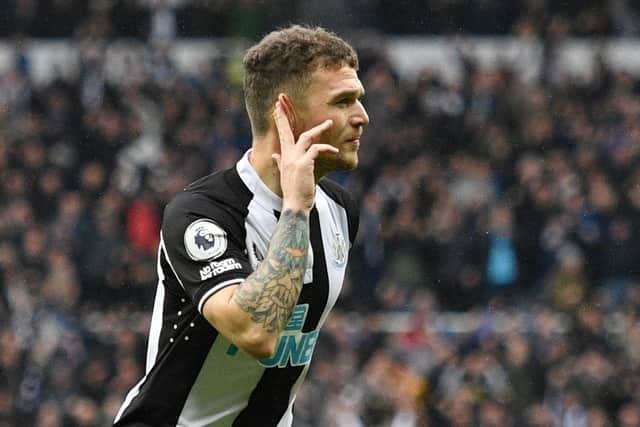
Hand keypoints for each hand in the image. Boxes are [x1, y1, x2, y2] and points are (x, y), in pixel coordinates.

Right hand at [272, 96, 337, 212]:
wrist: (295, 205)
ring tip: (329, 123)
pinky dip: (327, 148)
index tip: (276, 107)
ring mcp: (295, 159)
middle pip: (288, 131)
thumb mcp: (285, 174)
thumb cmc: (293, 192)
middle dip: (285, 115)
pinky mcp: (304, 163)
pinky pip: (317, 149)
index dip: (279, 120)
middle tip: (282, 100)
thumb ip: (280, 163)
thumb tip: (274, 155)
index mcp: (284, 157)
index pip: (281, 135)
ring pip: (306, 137)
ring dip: (319, 129)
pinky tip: (335, 150)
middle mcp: (288, 155)